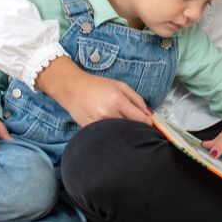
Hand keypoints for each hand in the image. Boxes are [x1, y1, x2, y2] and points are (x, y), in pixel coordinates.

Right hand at [36, 56, 152, 126]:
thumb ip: (137, 99)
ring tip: (121, 126)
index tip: (148, 125)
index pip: (140, 119)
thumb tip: (150, 114)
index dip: (148, 124)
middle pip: (131, 129)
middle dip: (136, 129)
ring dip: (124, 132)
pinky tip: (110, 128)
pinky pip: (106, 135)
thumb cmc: (96, 85)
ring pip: (119, 134)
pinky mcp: (90, 130)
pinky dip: (111, 134)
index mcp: (118, 101)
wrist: (71, 88)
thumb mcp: (120, 85)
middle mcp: (108, 113)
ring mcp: (98, 123)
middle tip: (136, 127)